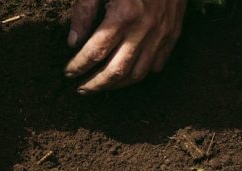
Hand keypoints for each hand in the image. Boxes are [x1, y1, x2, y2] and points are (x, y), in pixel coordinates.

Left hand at [64, 0, 185, 93]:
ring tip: (100, 86)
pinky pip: (158, 63)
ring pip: (138, 73)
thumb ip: (84, 11)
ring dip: (116, 85)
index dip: (79, 66)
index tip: (68, 72)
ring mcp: (162, 33)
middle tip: (81, 89)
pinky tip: (127, 75)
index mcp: (124, 14)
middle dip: (95, 84)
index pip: (95, 52)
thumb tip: (73, 42)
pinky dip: (141, 73)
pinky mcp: (174, 32)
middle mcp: (145, 28)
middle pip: (116, 70)